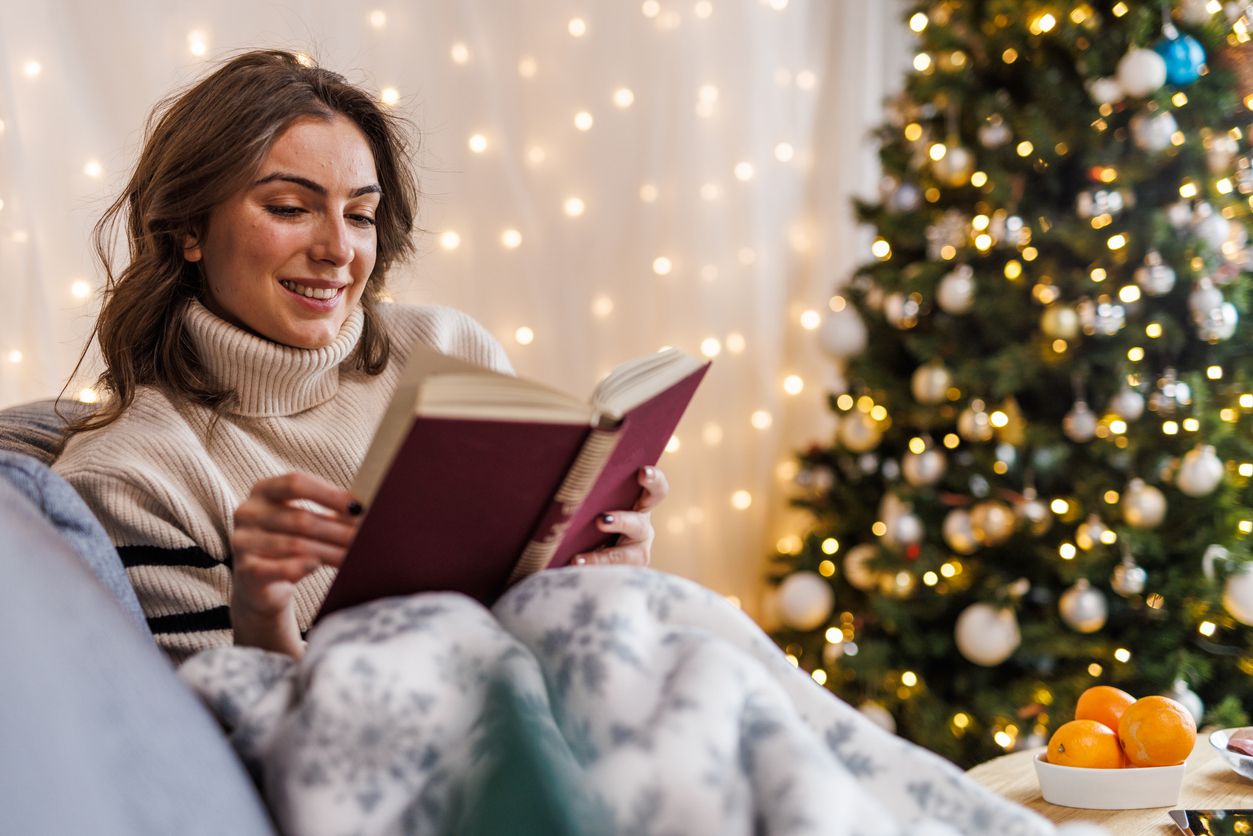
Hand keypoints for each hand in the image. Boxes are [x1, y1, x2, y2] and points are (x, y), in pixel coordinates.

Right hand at [229, 472, 361, 655]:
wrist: (261, 585)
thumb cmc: (291, 543)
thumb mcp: (303, 520)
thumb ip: (327, 509)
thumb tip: (365, 508)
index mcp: (263, 490)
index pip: (296, 483)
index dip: (330, 494)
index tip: (358, 506)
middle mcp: (248, 512)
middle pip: (300, 518)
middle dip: (338, 530)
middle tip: (366, 537)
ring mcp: (242, 542)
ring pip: (295, 545)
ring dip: (330, 551)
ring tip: (356, 555)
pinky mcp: (244, 571)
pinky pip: (276, 568)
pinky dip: (300, 567)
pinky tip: (318, 565)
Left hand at [573, 465, 668, 566]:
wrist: (596, 552)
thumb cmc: (595, 517)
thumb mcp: (599, 503)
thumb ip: (594, 493)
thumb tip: (563, 470)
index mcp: (641, 506)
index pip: (656, 490)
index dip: (654, 480)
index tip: (642, 473)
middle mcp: (642, 529)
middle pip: (639, 524)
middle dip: (620, 522)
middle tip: (599, 520)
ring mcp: (636, 555)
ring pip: (624, 557)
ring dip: (601, 558)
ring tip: (577, 560)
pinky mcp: (626, 575)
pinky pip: (610, 575)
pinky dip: (590, 573)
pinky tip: (571, 571)